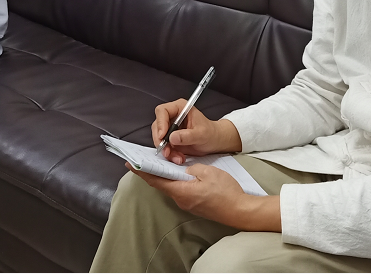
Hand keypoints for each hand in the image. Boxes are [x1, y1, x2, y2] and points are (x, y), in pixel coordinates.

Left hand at [129, 163, 280, 230]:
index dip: (142, 171)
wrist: (240, 210)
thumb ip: (191, 168)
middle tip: (144, 159)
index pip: (155, 180)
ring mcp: (188, 204)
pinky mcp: (195, 205)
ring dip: (165, 176)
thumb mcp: (207, 171)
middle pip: (161, 184)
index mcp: (180, 190)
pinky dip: (176, 181)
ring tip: (161, 162)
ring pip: (171, 187)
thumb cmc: (225, 191)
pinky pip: (181, 191)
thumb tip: (184, 169)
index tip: (130, 164)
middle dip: (152, 171)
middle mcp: (181, 199)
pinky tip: (179, 173)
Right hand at [152, 99, 242, 163]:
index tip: (163, 136)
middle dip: (161, 140)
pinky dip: (169, 154)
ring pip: (159, 138)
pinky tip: (178, 158)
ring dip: (166, 150)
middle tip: (167, 151)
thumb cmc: (211, 133)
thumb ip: (187, 135)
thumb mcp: (201, 134)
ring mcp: (170, 128)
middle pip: (157, 125)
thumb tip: (172, 137)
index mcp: (180, 108)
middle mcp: (173, 116)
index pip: (163, 111)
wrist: (215, 141)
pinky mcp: (170, 139)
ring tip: (177, 157)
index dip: (160, 123)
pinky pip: (164, 146)